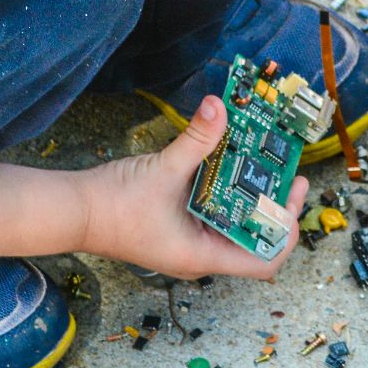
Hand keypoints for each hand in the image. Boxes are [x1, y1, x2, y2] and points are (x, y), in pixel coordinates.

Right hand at [76, 96, 308, 278]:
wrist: (74, 211)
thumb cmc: (113, 206)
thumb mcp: (163, 169)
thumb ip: (197, 139)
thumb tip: (219, 107)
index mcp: (202, 255)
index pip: (264, 260)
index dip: (285, 230)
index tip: (293, 197)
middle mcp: (200, 254)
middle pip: (254, 239)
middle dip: (274, 207)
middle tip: (288, 174)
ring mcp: (189, 242)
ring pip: (235, 225)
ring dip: (252, 198)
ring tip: (266, 165)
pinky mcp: (179, 226)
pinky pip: (214, 213)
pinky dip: (227, 192)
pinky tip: (232, 165)